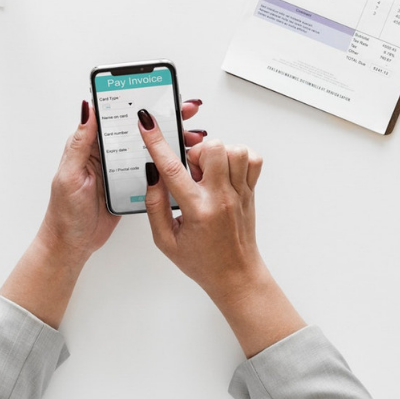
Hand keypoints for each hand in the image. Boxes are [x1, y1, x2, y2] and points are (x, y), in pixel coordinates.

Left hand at [1, 99, 204, 327]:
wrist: (72, 245)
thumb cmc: (65, 212)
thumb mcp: (71, 174)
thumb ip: (81, 142)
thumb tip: (87, 107)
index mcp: (92, 144)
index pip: (118, 115)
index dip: (139, 102)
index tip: (160, 93)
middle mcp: (108, 153)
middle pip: (139, 129)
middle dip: (165, 117)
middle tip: (187, 111)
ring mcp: (121, 169)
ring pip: (151, 148)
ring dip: (172, 140)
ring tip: (193, 136)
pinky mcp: (131, 185)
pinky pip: (153, 170)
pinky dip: (170, 164)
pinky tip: (185, 160)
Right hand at [137, 110, 304, 355]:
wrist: (235, 275)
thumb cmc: (201, 261)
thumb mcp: (165, 241)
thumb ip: (155, 206)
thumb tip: (151, 175)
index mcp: (197, 211)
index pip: (173, 169)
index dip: (156, 142)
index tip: (146, 123)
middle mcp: (222, 198)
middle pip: (212, 149)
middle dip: (195, 152)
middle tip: (191, 171)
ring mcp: (240, 193)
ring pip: (235, 150)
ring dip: (217, 153)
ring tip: (208, 172)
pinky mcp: (251, 191)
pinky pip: (252, 159)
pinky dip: (238, 157)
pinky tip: (225, 171)